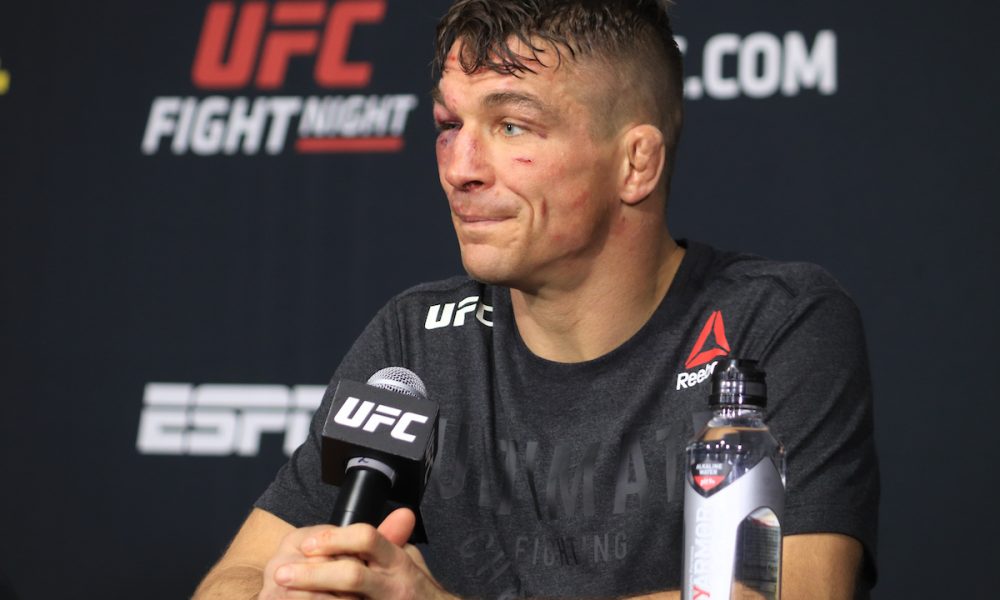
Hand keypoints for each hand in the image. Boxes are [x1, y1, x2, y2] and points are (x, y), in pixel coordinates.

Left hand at [259, 508, 453, 599]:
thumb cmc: (416, 590)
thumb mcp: (410, 561)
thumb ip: (394, 539)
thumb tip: (401, 513)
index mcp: (398, 562)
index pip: (367, 539)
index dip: (335, 539)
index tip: (308, 542)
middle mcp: (392, 586)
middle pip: (351, 576)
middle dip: (313, 574)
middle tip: (280, 572)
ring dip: (308, 598)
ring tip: (280, 594)